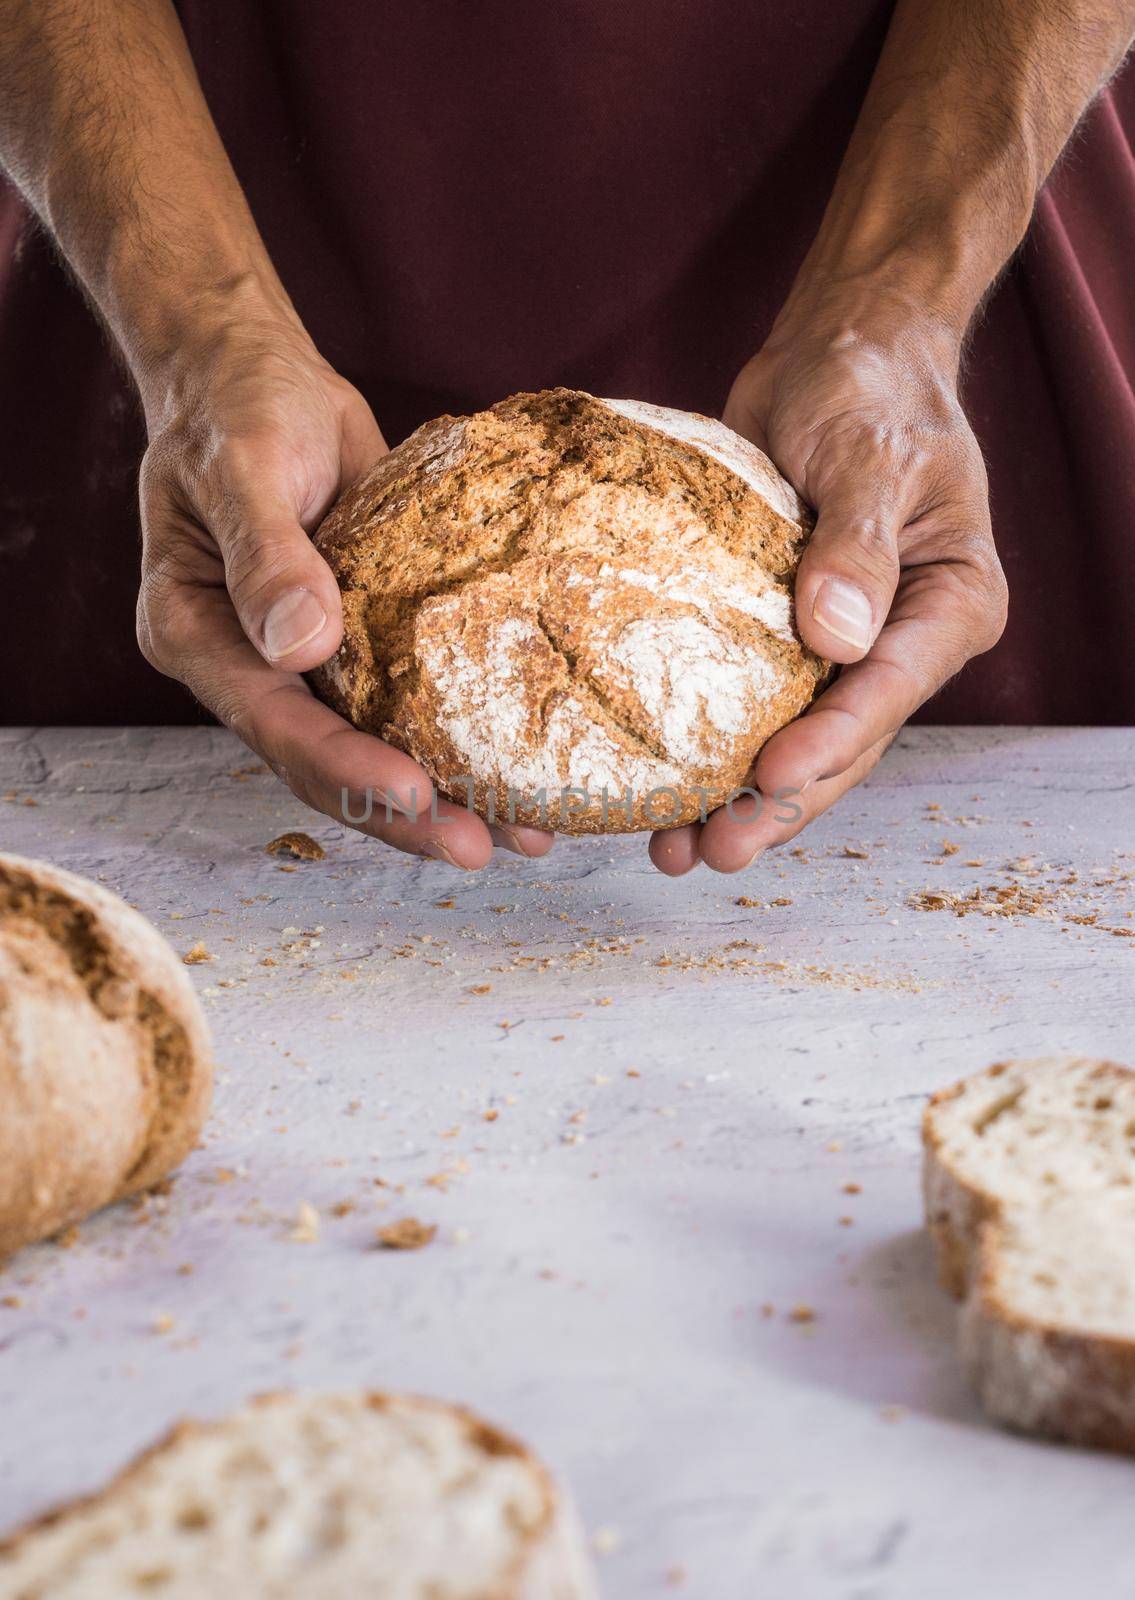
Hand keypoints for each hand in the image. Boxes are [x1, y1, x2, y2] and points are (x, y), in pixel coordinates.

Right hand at [135, 300, 551, 867]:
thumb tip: (301, 644)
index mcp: (196, 635)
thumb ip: (266, 553)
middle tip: (478, 847)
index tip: (413, 793)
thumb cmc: (239, 406)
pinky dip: (457, 739)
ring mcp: (302, 663)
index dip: (342, 767)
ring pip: (370, 748)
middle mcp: (248, 668)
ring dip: (439, 798)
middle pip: (324, 764)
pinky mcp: (358, 643)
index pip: (273, 723)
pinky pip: (406, 705)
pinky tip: (519, 772)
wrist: (261, 378)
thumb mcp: (243, 464)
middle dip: (401, 815)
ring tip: (520, 836)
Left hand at [649, 284, 1007, 875]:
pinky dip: (712, 750)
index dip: (829, 742)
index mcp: (948, 606)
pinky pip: (749, 707)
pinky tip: (661, 793)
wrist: (832, 355)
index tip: (768, 777)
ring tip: (677, 851)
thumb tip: (836, 640)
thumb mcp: (870, 452)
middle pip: (843, 743)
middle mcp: (899, 642)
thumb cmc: (866, 388)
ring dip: (739, 801)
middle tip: (715, 851)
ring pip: (794, 742)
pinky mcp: (781, 638)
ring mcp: (840, 648)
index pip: (888, 690)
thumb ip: (856, 545)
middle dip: (779, 804)